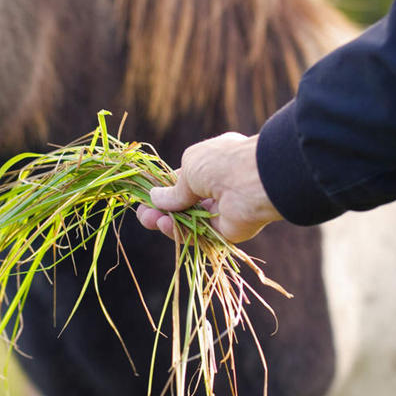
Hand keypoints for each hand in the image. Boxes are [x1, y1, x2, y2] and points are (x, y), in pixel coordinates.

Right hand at [136, 133, 282, 242]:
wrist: (254, 181)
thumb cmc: (221, 163)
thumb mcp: (189, 168)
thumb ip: (173, 189)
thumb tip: (155, 198)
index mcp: (214, 161)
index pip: (185, 178)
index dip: (165, 189)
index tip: (145, 196)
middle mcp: (220, 185)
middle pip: (186, 202)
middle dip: (162, 208)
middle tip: (142, 215)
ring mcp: (224, 209)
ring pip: (190, 220)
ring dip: (167, 220)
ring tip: (147, 220)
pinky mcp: (227, 230)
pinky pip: (200, 233)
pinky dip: (181, 232)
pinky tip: (164, 226)